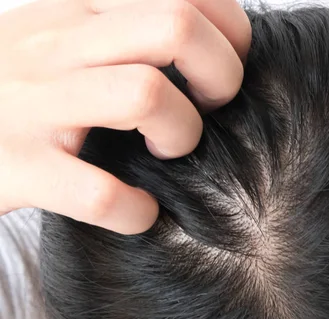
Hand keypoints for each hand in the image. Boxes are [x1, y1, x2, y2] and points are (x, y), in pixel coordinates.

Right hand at [0, 0, 250, 233]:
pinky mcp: (15, 167)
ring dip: (181, 133)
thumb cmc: (18, 84)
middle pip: (175, 26)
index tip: (225, 68)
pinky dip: (136, 211)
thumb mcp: (66, 34)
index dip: (230, 33)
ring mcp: (34, 104)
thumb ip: (126, 25)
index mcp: (81, 7)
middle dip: (220, 75)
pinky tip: (139, 212)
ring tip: (167, 151)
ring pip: (145, 95)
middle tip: (210, 109)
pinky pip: (97, 192)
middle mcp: (59, 44)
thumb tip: (209, 38)